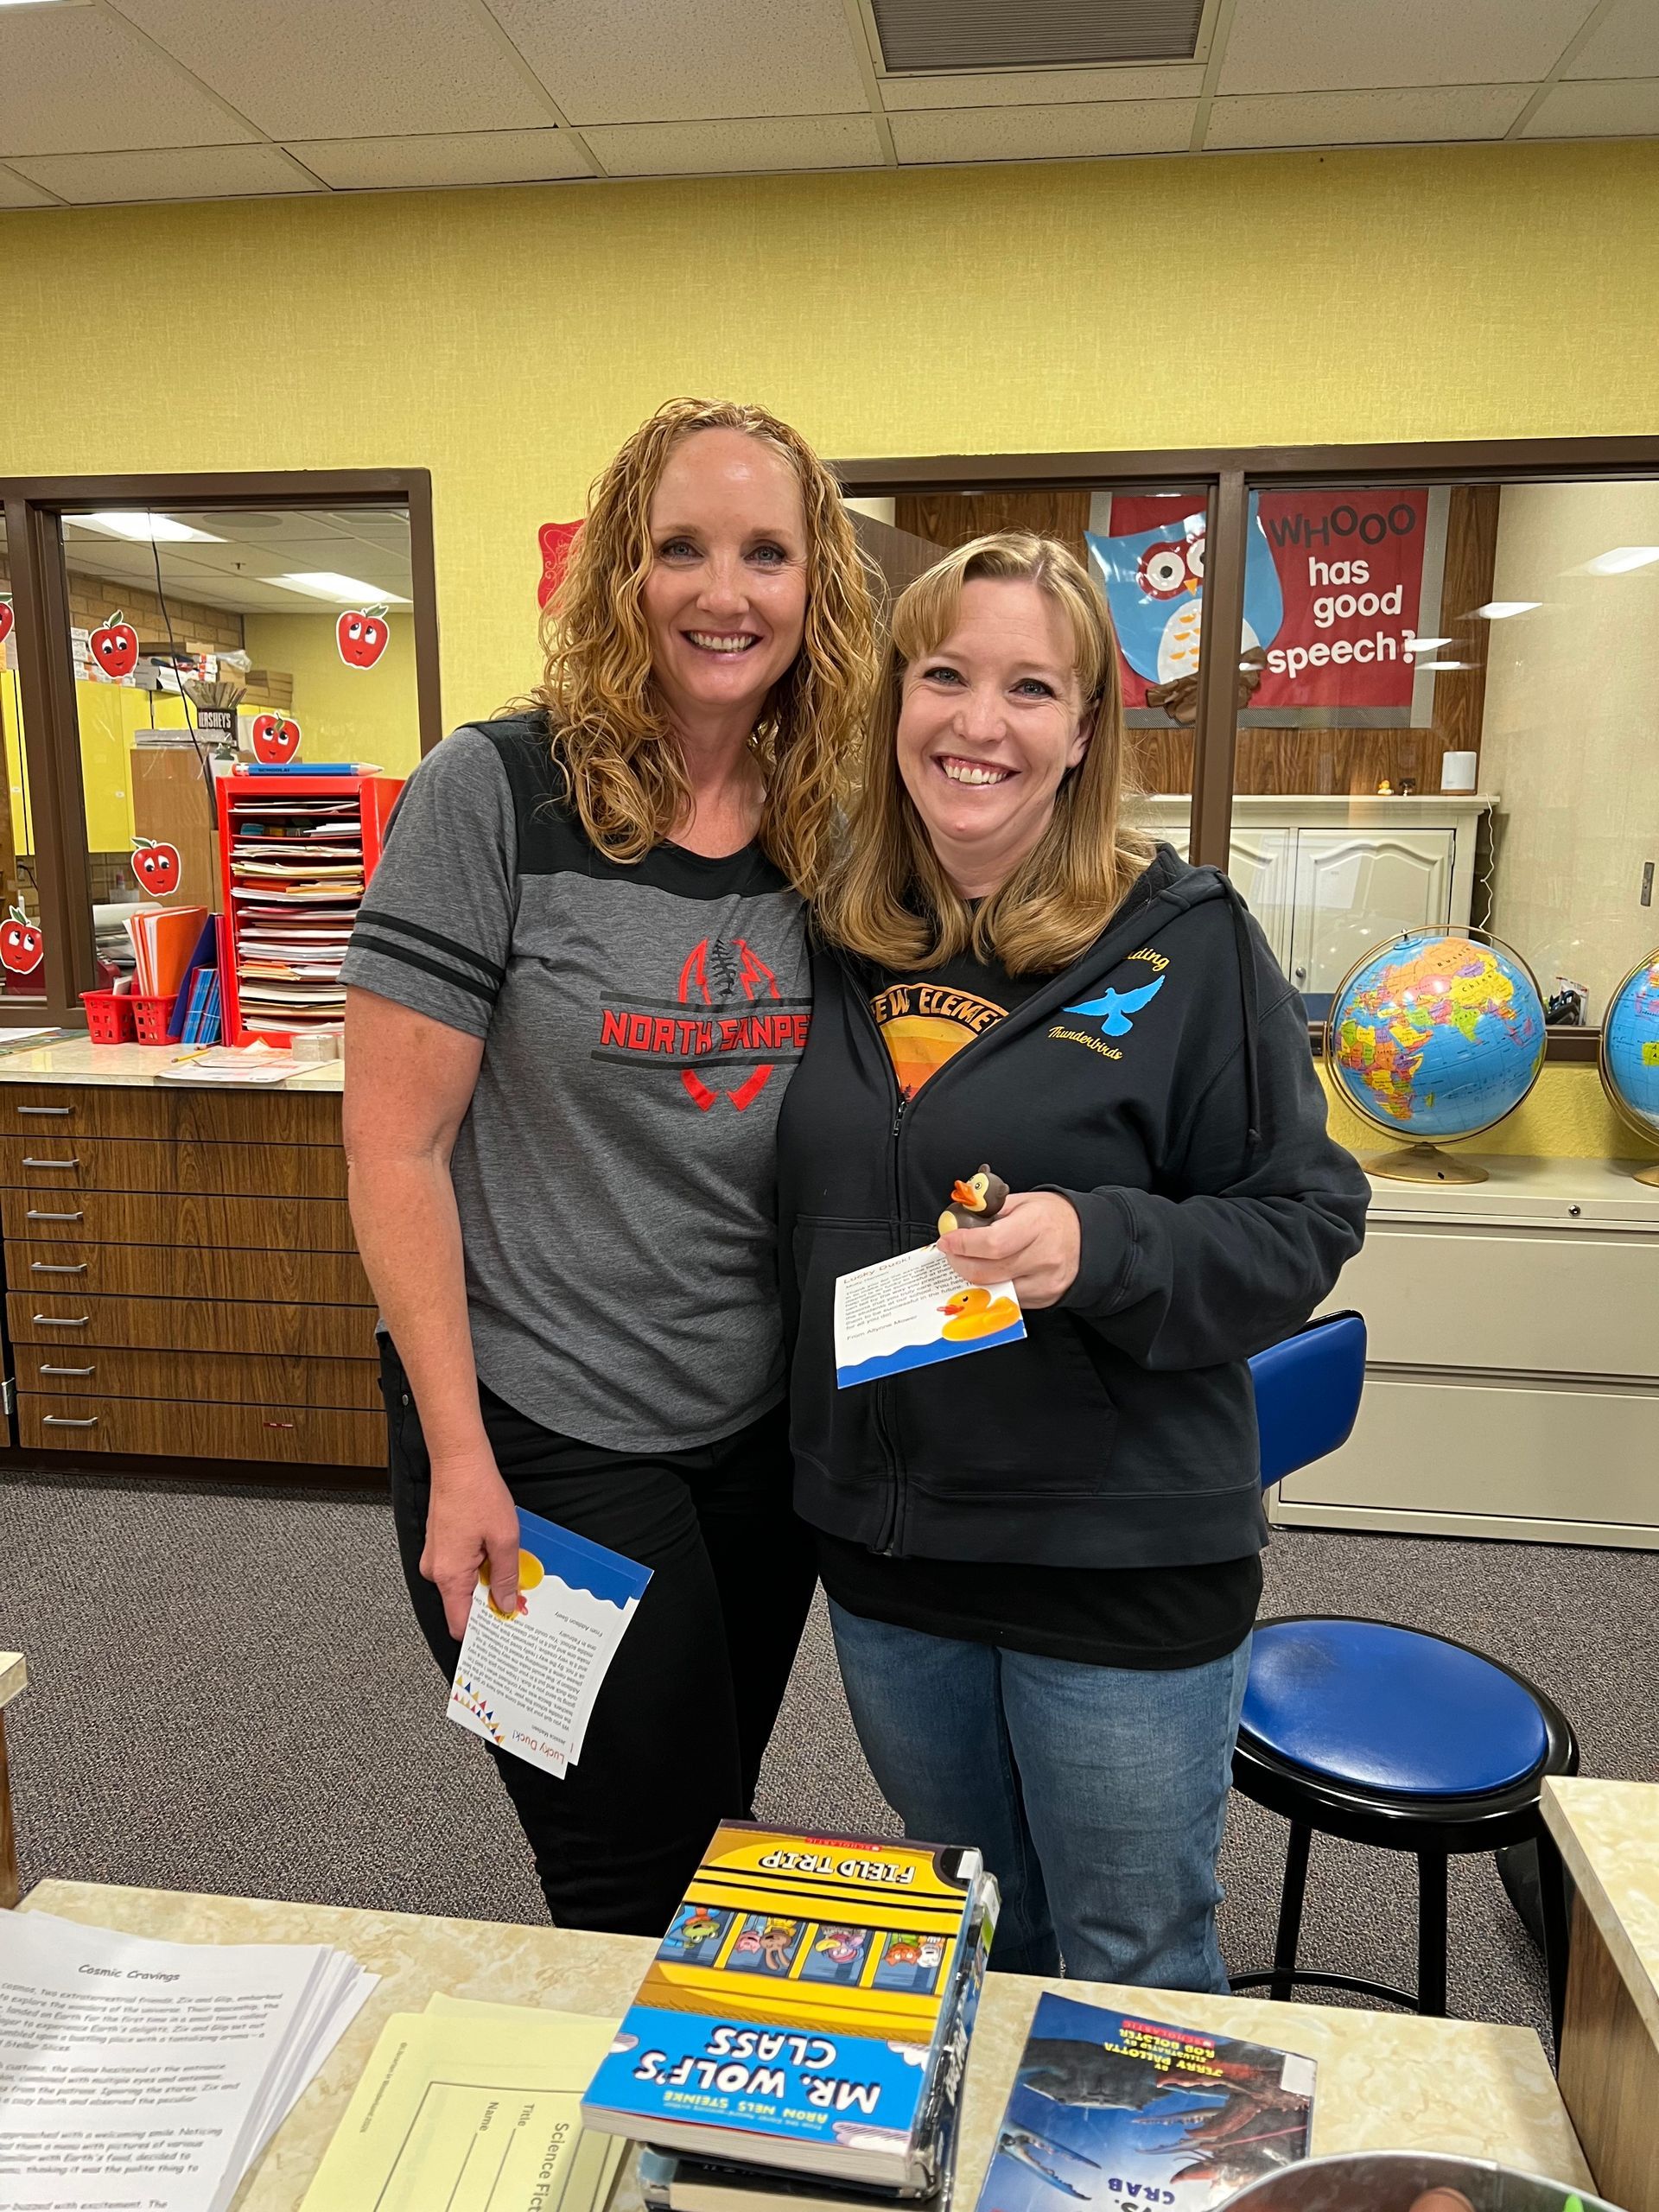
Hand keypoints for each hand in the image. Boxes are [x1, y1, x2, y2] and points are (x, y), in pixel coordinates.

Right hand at [421, 1442, 520, 1639]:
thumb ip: (505, 1577)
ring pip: (463, 1584)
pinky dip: (478, 1565)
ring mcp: (434, 1557)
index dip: (482, 1630)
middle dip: (489, 1600)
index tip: (503, 1628)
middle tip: (517, 1593)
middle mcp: (435, 1570)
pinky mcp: (439, 1545)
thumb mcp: (504, 1539)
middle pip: (463, 1604)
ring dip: (486, 1579)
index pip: (458, 1624)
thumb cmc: (477, 1493)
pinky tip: (495, 1551)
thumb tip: (505, 1604)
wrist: (458, 1462)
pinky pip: (459, 1567)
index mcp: (448, 1575)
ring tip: (507, 1564)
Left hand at [936, 1190, 1081, 1309]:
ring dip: (972, 1277)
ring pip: (993, 1288)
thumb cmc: (1052, 1217)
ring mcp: (1045, 1282)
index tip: (947, 1240)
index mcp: (1037, 1225)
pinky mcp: (1044, 1299)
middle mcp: (1044, 1256)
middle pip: (987, 1271)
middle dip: (960, 1262)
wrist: (1088, 1238)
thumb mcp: (1022, 1202)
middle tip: (952, 1251)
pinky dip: (991, 1286)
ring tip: (967, 1261)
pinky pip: (1006, 1297)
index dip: (963, 1244)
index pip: (992, 1243)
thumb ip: (989, 1211)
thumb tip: (956, 1222)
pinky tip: (988, 1272)